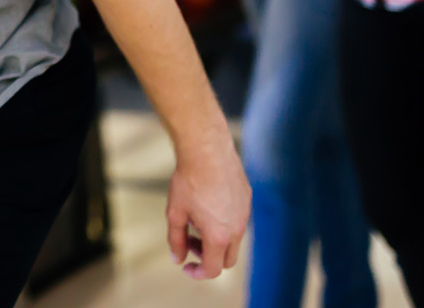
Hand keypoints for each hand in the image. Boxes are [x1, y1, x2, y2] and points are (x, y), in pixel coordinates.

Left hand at [166, 135, 250, 279]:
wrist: (207, 150)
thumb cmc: (188, 181)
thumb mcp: (175, 213)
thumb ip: (176, 240)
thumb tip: (178, 259)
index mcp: (218, 236)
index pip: (213, 269)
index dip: (198, 273)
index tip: (187, 266)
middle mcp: (237, 229)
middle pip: (227, 259)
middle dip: (208, 256)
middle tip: (190, 240)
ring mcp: (245, 214)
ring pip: (234, 239)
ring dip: (216, 239)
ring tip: (197, 218)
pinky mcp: (247, 199)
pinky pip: (238, 219)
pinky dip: (224, 222)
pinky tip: (208, 203)